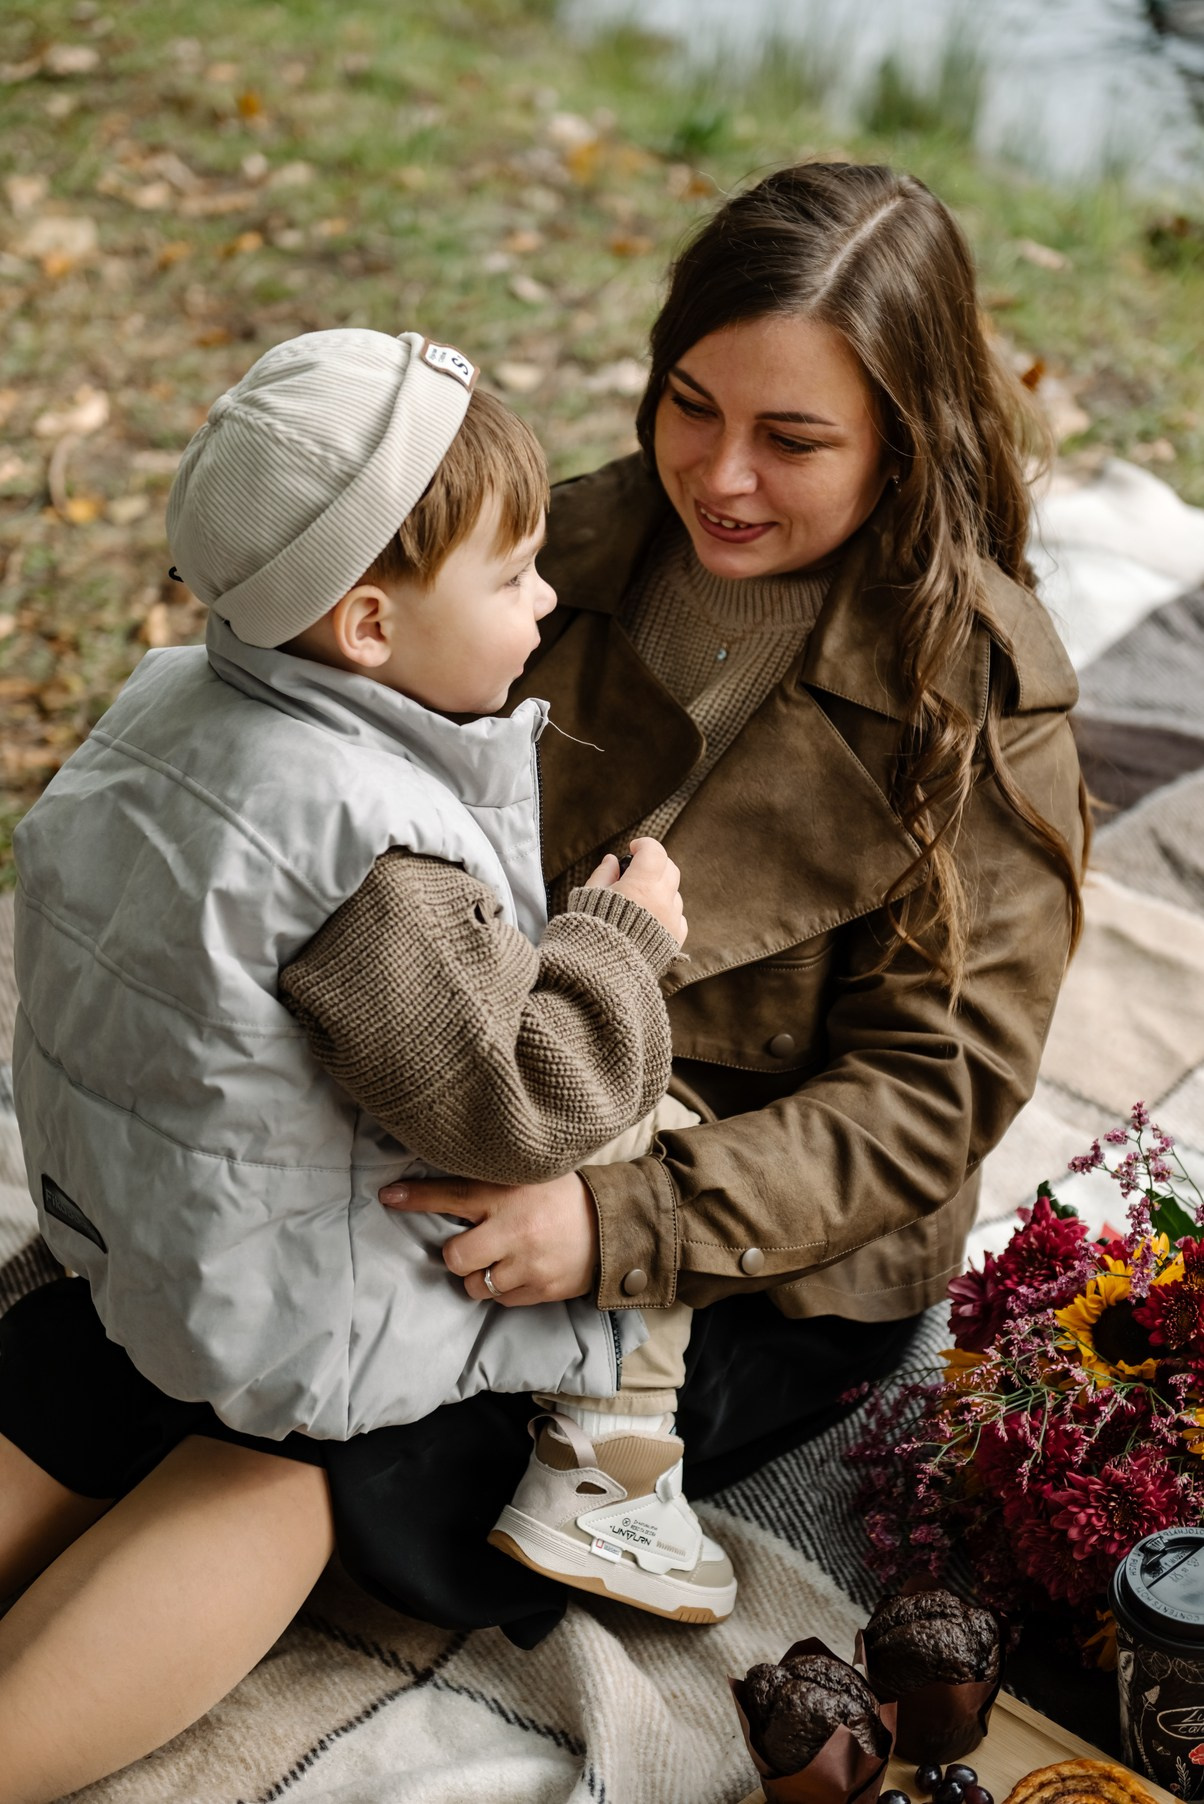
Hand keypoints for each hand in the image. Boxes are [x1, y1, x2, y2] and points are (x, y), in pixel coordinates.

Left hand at [378, 1171, 598, 1305]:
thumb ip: (490, 1183)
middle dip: (457, 1255)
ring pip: (474, 1285)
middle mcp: (514, 1229)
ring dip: (479, 1276)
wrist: (614, 1226)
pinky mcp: (541, 1290)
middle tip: (471, 1247)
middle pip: (455, 1257)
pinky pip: (501, 1301)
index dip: (415, 1197)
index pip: (451, 1194)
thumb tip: (444, 1190)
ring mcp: (528, 1263)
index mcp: (507, 1192)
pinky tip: (521, 1271)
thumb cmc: (562, 1197)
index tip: (387, 1196)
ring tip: (500, 1260)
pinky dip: (504, 1290)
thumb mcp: (527, 1176)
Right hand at [583, 836, 686, 947]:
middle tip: (638, 869)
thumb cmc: (591, 931)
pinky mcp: (675, 939)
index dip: (644, 845)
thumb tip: (612, 861)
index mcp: (640, 885)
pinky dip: (667, 912)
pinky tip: (650, 918)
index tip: (633, 848)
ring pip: (674, 893)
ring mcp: (671, 920)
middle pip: (669, 869)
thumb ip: (603, 874)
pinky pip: (678, 917)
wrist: (602, 971)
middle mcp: (662, 900)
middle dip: (655, 864)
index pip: (654, 851)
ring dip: (660, 889)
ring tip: (639, 899)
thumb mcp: (588, 896)